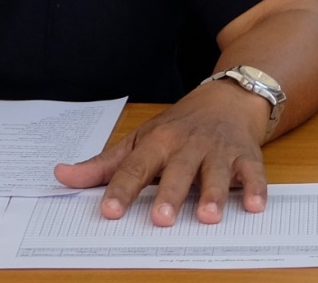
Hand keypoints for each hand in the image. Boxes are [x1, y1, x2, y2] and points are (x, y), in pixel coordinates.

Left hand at [55, 80, 271, 225]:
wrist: (228, 98)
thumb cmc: (178, 127)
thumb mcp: (140, 139)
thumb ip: (103, 165)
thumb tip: (61, 176)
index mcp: (158, 142)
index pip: (135, 167)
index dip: (122, 189)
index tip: (109, 211)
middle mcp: (188, 145)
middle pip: (178, 171)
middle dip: (170, 194)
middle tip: (161, 219)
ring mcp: (219, 150)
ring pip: (216, 173)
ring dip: (214, 194)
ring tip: (208, 217)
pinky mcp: (247, 156)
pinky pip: (253, 173)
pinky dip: (256, 188)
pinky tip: (255, 206)